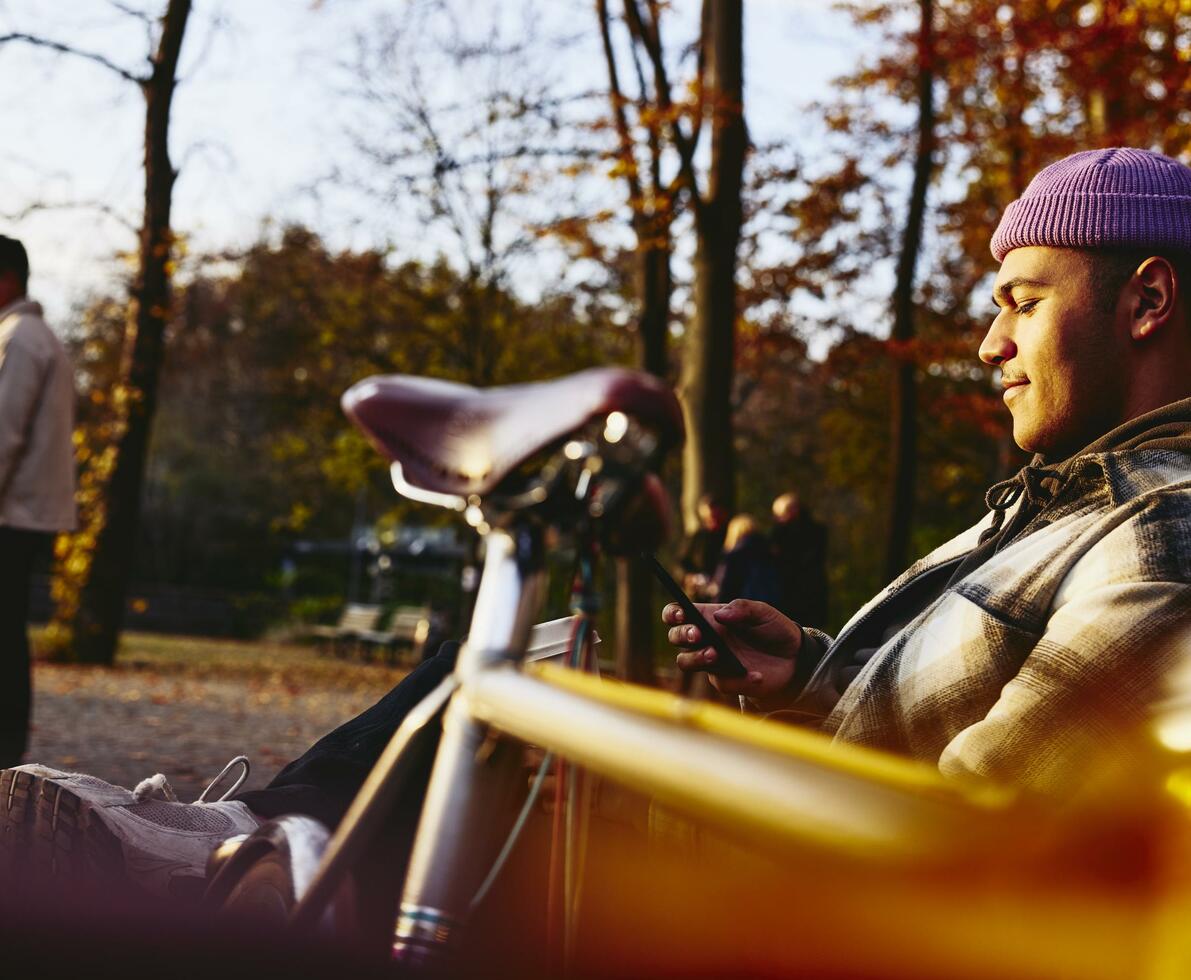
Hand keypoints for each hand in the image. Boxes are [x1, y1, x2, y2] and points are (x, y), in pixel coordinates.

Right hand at [663, 599, 801, 703]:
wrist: (794, 658)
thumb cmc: (773, 630)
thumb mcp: (763, 612)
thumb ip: (742, 608)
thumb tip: (719, 615)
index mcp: (708, 618)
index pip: (677, 614)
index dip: (673, 613)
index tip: (680, 614)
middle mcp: (705, 640)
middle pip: (675, 638)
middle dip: (682, 635)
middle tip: (698, 635)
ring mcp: (712, 662)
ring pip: (686, 662)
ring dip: (696, 658)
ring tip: (716, 654)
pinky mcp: (725, 682)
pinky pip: (721, 682)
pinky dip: (740, 679)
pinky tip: (758, 675)